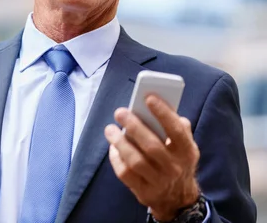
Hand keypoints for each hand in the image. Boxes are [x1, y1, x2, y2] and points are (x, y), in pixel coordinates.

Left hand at [104, 95, 200, 220]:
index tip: (148, 98)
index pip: (177, 131)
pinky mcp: (143, 191)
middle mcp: (174, 167)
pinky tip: (112, 147)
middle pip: (152, 146)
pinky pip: (125, 173)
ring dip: (120, 142)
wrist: (178, 199)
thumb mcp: (185, 147)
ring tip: (110, 129)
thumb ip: (178, 128)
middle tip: (120, 112)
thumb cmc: (177, 162)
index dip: (163, 113)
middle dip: (134, 126)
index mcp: (187, 152)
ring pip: (136, 161)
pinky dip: (116, 158)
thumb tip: (165, 106)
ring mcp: (159, 181)